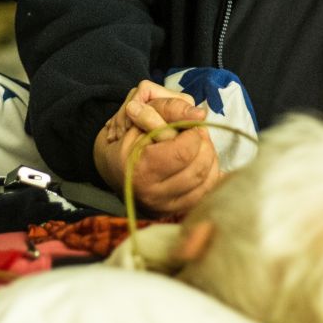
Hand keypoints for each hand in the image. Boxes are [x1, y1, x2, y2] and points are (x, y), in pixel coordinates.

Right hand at [94, 81, 220, 215]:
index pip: (183, 152)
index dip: (192, 133)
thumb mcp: (139, 116)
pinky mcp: (173, 213)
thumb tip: (199, 114)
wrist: (112, 171)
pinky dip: (210, 175)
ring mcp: (164, 207)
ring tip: (199, 147)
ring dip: (210, 159)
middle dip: (204, 145)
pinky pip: (205, 194)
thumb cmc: (126, 139)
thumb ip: (168, 109)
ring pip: (206, 183)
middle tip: (197, 135)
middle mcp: (152, 194)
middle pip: (198, 169)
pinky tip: (202, 162)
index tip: (188, 126)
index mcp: (140, 169)